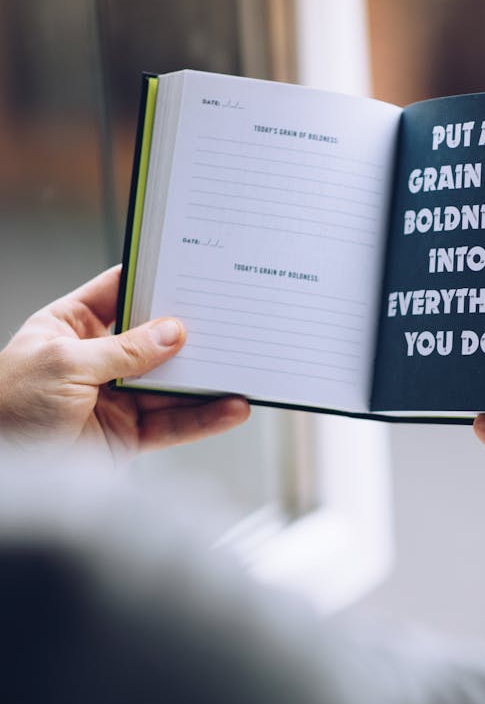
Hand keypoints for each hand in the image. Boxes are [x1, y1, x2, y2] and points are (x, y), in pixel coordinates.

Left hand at [0, 265, 249, 459]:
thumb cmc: (6, 407)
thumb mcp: (64, 364)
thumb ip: (124, 350)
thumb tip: (172, 333)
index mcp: (70, 327)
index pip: (119, 292)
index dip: (153, 279)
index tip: (191, 268)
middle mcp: (96, 359)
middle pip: (154, 340)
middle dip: (191, 333)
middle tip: (229, 320)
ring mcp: (114, 399)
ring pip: (171, 386)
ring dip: (207, 379)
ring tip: (243, 368)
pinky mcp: (127, 436)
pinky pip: (173, 424)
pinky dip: (204, 418)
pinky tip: (230, 408)